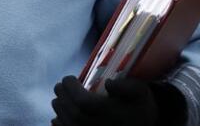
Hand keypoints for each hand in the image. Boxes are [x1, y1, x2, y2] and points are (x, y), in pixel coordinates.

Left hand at [50, 75, 183, 125]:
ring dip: (59, 107)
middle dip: (62, 96)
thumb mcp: (140, 93)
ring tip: (60, 98)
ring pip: (65, 122)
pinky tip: (60, 115)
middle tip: (60, 86)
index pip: (83, 102)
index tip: (70, 78)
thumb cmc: (139, 107)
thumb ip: (127, 86)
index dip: (71, 88)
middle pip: (71, 112)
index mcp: (110, 113)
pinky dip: (59, 122)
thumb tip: (109, 83)